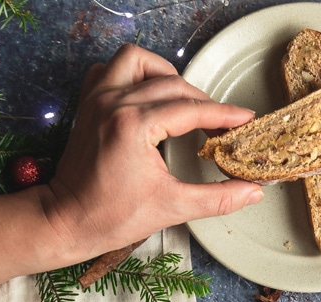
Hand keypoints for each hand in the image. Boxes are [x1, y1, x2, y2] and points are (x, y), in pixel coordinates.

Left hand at [39, 44, 263, 263]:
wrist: (67, 221)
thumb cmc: (111, 217)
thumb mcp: (172, 208)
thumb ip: (217, 198)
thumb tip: (252, 191)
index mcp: (134, 125)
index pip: (191, 110)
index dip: (224, 115)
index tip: (246, 119)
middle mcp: (114, 102)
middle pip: (172, 84)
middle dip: (202, 101)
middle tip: (220, 124)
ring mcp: (98, 99)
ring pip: (139, 62)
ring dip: (165, 75)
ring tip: (182, 101)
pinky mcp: (88, 104)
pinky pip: (110, 68)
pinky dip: (132, 74)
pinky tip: (147, 95)